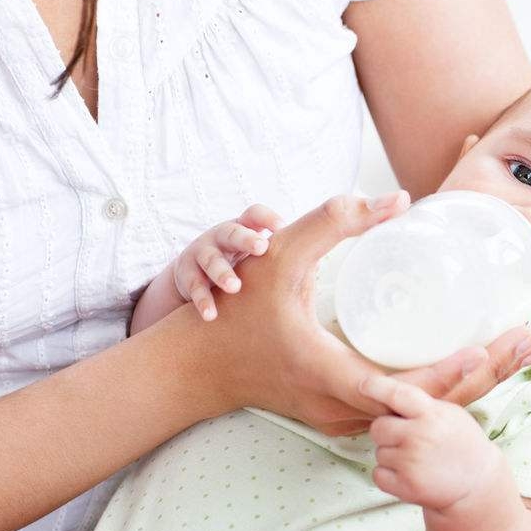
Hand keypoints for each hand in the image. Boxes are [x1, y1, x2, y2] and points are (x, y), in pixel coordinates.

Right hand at [174, 204, 283, 320]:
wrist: (194, 274)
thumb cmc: (243, 264)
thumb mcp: (262, 254)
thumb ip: (292, 252)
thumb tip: (344, 247)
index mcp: (245, 228)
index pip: (254, 214)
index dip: (267, 218)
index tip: (282, 227)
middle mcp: (223, 237)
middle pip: (233, 232)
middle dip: (246, 239)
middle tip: (262, 249)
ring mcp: (202, 254)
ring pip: (210, 259)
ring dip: (223, 272)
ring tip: (235, 287)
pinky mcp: (186, 274)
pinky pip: (193, 287)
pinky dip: (202, 301)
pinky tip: (211, 316)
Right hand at [184, 193, 530, 435]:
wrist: (199, 369)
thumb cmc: (238, 310)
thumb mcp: (280, 253)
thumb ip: (333, 220)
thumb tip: (397, 197)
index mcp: (328, 376)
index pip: (397, 392)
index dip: (445, 375)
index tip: (488, 350)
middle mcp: (342, 410)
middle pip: (428, 408)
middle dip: (484, 376)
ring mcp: (346, 420)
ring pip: (423, 415)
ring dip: (473, 387)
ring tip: (524, 350)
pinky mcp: (348, 416)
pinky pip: (409, 412)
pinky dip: (447, 392)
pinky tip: (482, 365)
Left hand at [364, 377, 506, 510]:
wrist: (478, 482)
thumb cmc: (462, 443)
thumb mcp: (450, 414)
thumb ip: (421, 404)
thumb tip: (387, 392)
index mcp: (431, 414)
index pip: (396, 394)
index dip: (376, 387)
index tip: (363, 385)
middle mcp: (419, 436)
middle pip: (378, 427)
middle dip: (387, 431)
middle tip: (406, 438)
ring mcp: (411, 462)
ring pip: (379, 452)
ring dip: (392, 455)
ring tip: (417, 459)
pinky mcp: (405, 486)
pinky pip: (378, 474)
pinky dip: (389, 475)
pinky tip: (410, 473)